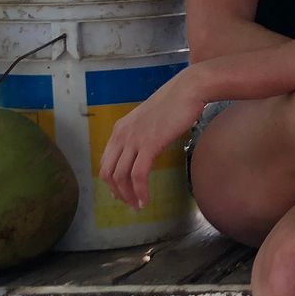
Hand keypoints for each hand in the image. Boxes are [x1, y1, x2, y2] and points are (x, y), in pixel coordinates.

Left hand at [98, 72, 206, 210]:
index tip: (121, 192)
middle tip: (129, 203)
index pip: (106, 161)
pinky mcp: (149, 144)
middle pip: (108, 172)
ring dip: (128, 195)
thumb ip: (142, 134)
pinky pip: (138, 174)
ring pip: (120, 176)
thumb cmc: (175, 103)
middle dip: (117, 192)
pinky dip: (140, 190)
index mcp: (120, 129)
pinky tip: (145, 199)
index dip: (111, 181)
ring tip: (138, 205)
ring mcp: (134, 139)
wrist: (188, 90)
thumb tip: (144, 150)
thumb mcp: (150, 120)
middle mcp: (121, 135)